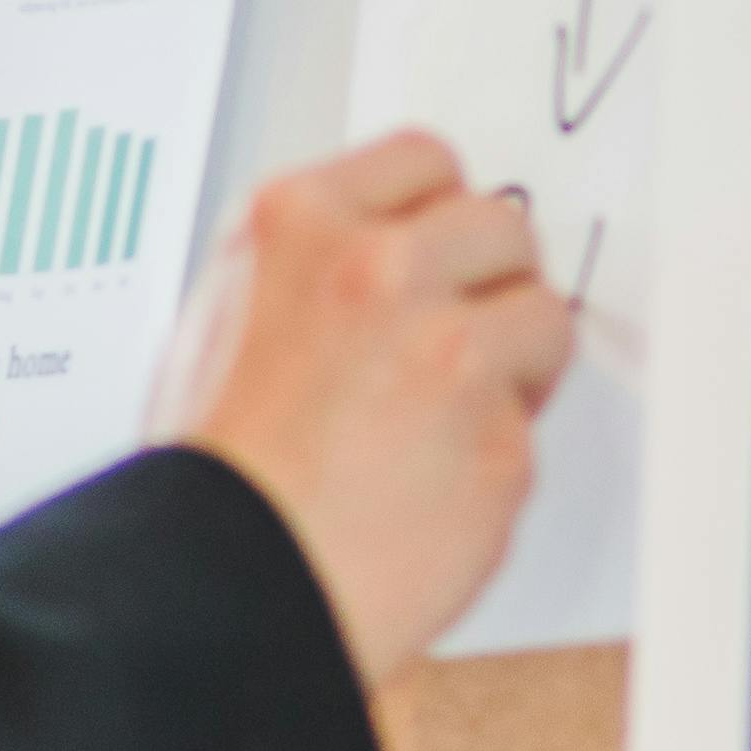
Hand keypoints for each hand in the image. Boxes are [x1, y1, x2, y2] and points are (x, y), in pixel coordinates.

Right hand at [157, 130, 572, 689]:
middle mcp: (380, 271)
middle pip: (503, 227)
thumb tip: (388, 253)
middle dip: (489, 283)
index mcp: (300, 225)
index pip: (425, 159)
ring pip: (542, 317)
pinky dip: (496, 456)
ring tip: (446, 420)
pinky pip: (532, 427)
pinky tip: (432, 487)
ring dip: (514, 364)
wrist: (219, 590)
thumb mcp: (225, 318)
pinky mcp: (499, 441)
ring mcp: (448, 353)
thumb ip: (314, 267)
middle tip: (455, 342)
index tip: (444, 249)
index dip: (441, 212)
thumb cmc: (207, 478)